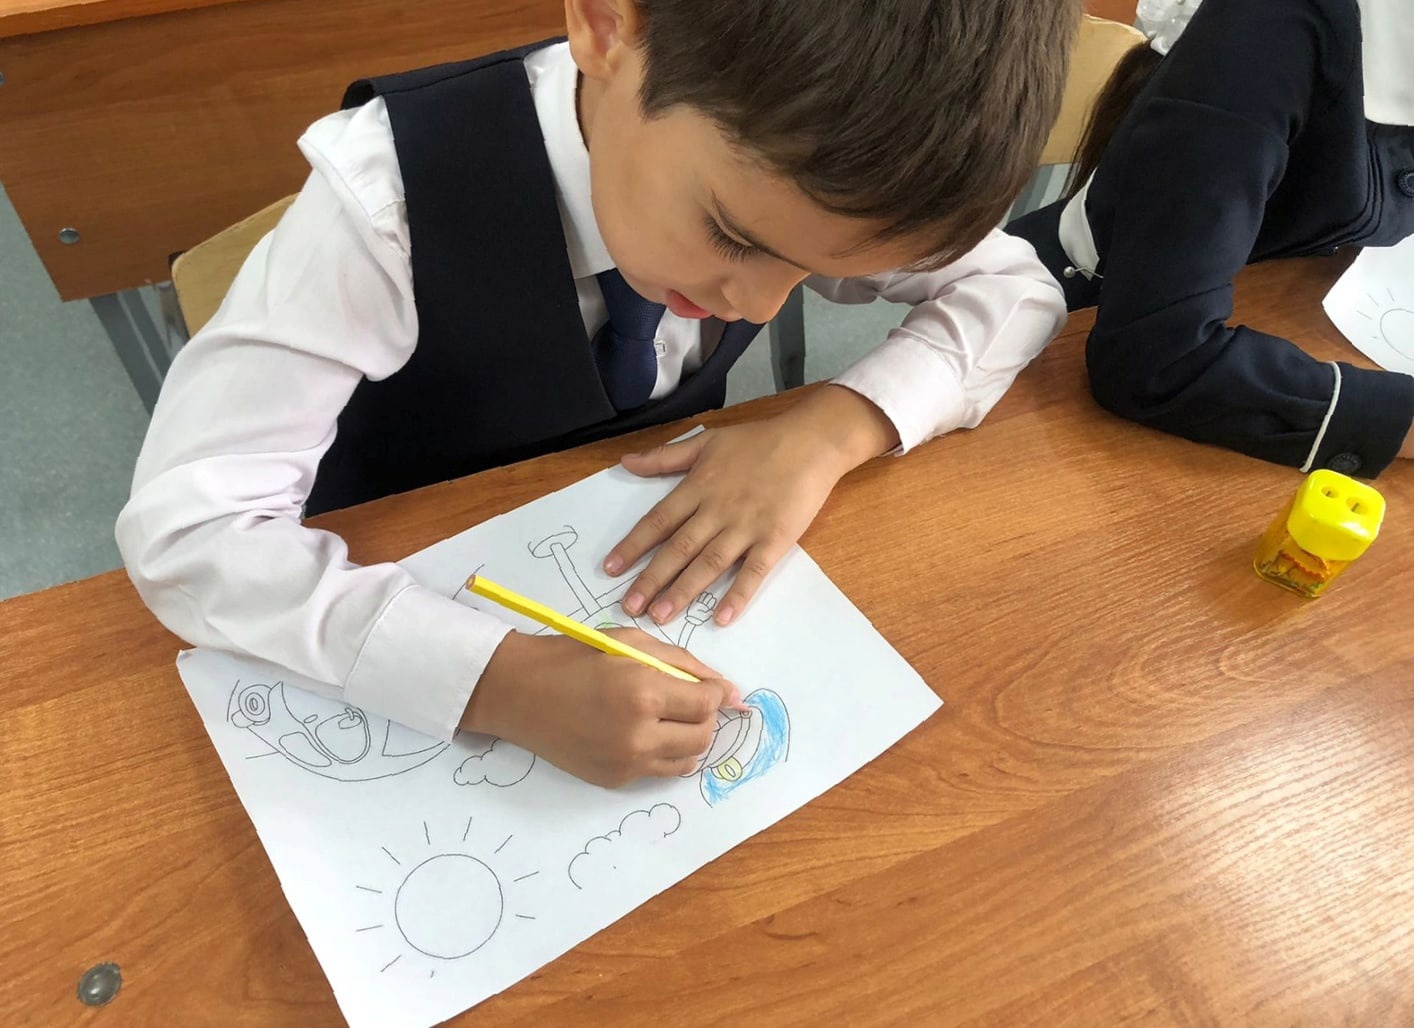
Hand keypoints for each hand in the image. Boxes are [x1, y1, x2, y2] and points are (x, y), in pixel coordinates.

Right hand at [462, 629, 741, 787]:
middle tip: (686, 699)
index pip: (707, 704)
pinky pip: (658, 771)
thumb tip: (727, 689)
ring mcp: (626, 763)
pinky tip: (641, 731)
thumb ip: (682, 664)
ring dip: (687, 737)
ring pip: (687, 760)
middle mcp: (639, 736)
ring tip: (666, 716)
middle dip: (704, 716)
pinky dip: (661, 752)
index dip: (714, 692)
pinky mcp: (614, 780)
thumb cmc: (573, 656)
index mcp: (644, 694)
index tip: (705, 685)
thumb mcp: (630, 642)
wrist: (518, 692)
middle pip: (703, 736)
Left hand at [603, 385, 899, 625]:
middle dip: (651, 579)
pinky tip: (721, 618)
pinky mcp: (775, 539)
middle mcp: (717, 510)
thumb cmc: (758, 440)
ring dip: (684, 591)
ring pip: (709, 564)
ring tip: (661, 616)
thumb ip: (665, 456)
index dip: (633, 545)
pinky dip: (737, 595)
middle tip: (630, 607)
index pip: (658, 521)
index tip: (611, 568)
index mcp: (698, 487)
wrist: (811, 441)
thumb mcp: (707, 441)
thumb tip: (626, 462)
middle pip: (678, 549)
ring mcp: (746, 526)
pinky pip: (753, 571)